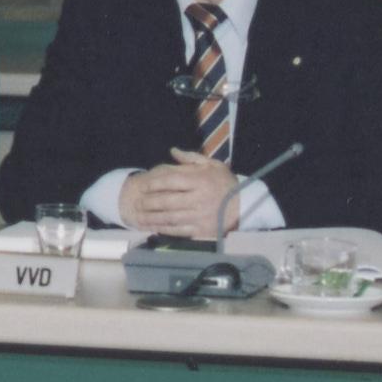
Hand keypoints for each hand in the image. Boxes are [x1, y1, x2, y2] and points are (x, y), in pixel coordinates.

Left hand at [121, 149, 241, 236]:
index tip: (142, 186)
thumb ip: (192, 158)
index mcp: (200, 181)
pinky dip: (162, 229)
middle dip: (148, 202)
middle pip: (167, 201)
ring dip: (151, 217)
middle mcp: (199, 199)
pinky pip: (178, 230)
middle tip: (136, 202)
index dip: (154, 183)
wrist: (244, 206)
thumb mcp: (213, 165)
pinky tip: (151, 227)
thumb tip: (173, 150)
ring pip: (169, 217)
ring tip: (138, 216)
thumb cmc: (225, 183)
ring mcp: (200, 216)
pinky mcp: (201, 230)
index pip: (171, 181)